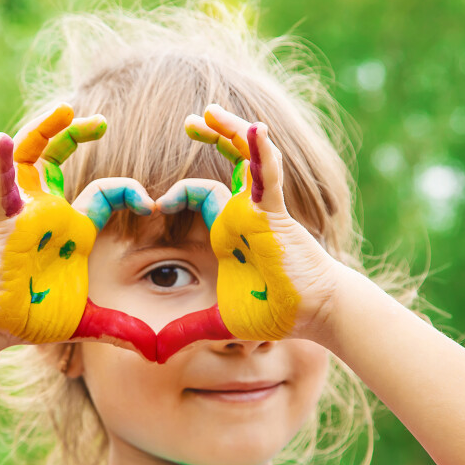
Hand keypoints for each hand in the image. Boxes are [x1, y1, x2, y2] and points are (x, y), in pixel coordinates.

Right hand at [0, 104, 144, 345]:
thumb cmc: (33, 316)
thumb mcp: (86, 321)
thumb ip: (120, 329)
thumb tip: (155, 349)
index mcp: (74, 228)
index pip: (106, 193)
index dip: (131, 192)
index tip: (153, 203)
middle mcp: (50, 211)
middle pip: (62, 158)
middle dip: (79, 134)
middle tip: (101, 120)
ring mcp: (25, 211)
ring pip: (34, 157)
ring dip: (47, 131)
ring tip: (65, 110)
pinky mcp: (4, 220)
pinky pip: (1, 186)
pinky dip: (2, 163)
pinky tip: (2, 141)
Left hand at [174, 104, 344, 340]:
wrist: (312, 314)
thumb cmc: (273, 311)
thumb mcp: (218, 322)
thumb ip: (186, 330)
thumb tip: (155, 353)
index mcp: (227, 230)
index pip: (198, 194)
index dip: (175, 192)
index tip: (152, 205)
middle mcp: (243, 212)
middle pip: (224, 164)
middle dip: (210, 138)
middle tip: (190, 120)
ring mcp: (260, 208)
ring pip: (246, 159)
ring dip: (231, 132)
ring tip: (209, 111)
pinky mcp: (275, 213)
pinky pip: (268, 177)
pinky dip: (262, 154)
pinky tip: (256, 130)